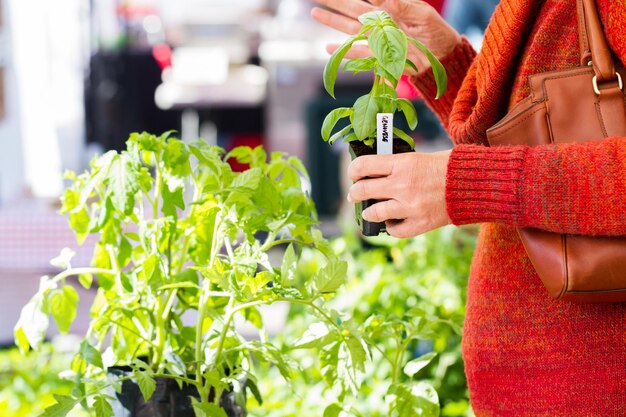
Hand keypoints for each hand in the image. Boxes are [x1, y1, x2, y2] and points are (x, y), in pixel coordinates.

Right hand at [311, 0, 460, 74]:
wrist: (441, 57)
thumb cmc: (436, 32)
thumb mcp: (424, 17)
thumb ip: (405, 8)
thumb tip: (387, 1)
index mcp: (391, 7)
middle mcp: (380, 21)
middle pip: (352, 8)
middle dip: (335, 1)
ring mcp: (377, 39)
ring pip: (349, 28)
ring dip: (332, 21)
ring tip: (314, 13)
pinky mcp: (378, 56)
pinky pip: (357, 53)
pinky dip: (343, 52)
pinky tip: (328, 48)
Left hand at [347, 150, 451, 237]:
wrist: (477, 184)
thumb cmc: (450, 166)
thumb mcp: (420, 156)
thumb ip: (398, 165)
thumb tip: (377, 171)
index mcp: (403, 163)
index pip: (363, 166)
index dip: (353, 171)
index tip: (353, 174)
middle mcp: (402, 185)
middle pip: (363, 190)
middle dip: (355, 193)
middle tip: (354, 195)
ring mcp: (410, 206)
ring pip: (374, 213)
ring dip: (368, 213)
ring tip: (369, 212)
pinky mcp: (420, 224)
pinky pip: (395, 230)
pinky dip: (391, 227)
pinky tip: (392, 223)